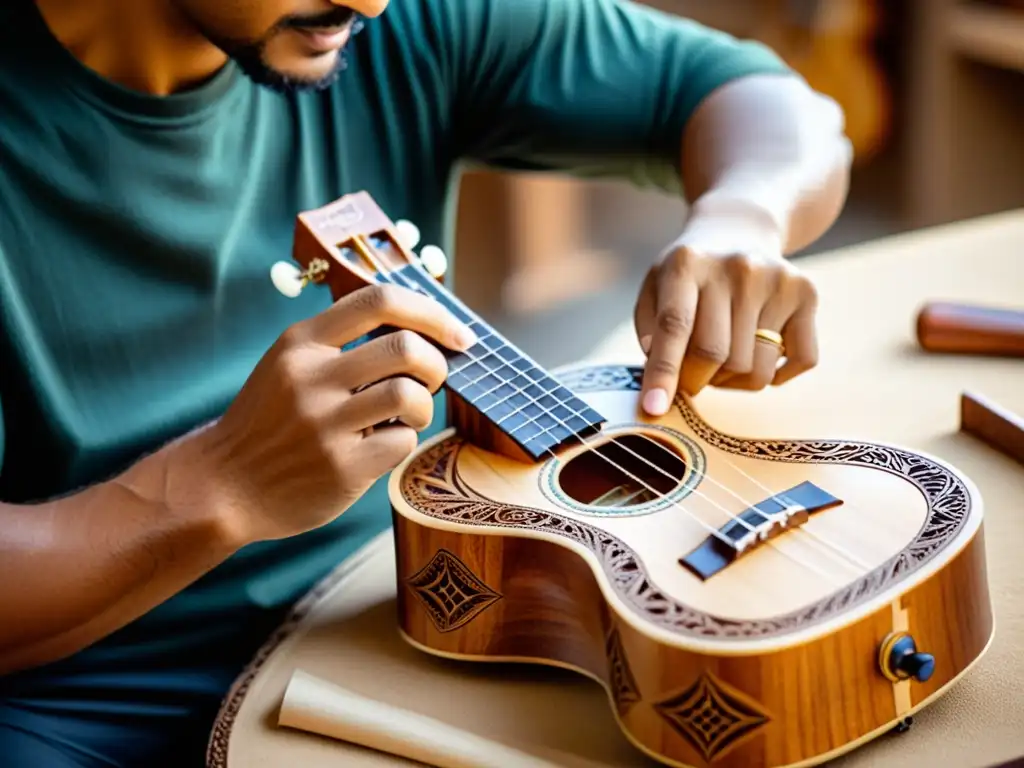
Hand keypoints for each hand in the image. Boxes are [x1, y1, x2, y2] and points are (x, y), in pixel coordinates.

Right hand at [172, 284, 476, 543]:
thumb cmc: (272, 422)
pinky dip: (403, 442)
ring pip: (410, 395)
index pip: (379, 300)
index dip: (431, 312)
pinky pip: (402, 442)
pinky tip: (381, 447)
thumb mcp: (290, 365)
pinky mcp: (339, 467)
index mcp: (301, 342)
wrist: (223, 486)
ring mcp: (323, 424)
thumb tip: (423, 330)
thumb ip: (342, 344)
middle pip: (406, 347)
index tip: (458, 334)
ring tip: (406, 418)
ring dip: (424, 406)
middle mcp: (310, 377)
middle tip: (432, 382)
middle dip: (437, 364)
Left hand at [633, 242, 818, 415]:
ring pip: (755, 369)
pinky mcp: (806, 293)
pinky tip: (759, 355)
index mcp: (687, 264)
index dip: (664, 373)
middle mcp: (736, 267)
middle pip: (716, 356)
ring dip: (734, 382)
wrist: (739, 230)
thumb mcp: (656, 289)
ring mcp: (775, 278)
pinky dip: (777, 376)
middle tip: (693, 377)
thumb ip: (651, 332)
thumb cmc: (690, 275)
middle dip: (698, 381)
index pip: (676, 326)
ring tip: (723, 362)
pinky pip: (800, 361)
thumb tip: (663, 378)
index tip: (654, 408)